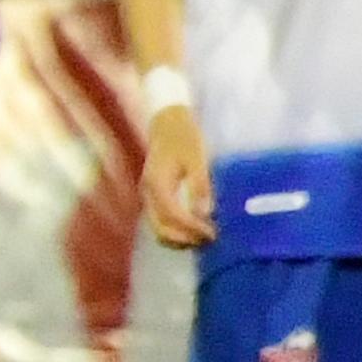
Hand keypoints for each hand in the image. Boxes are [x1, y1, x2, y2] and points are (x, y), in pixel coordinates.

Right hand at [139, 104, 216, 251]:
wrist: (167, 123)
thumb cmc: (184, 137)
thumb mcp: (196, 158)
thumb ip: (199, 185)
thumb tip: (205, 213)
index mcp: (157, 183)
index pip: (172, 215)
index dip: (192, 228)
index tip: (212, 233)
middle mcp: (149, 193)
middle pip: (161, 228)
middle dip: (184, 238)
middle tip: (208, 239)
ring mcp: (148, 196)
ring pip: (158, 228)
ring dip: (179, 238)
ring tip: (202, 237)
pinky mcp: (153, 196)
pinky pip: (161, 221)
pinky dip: (175, 230)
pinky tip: (193, 228)